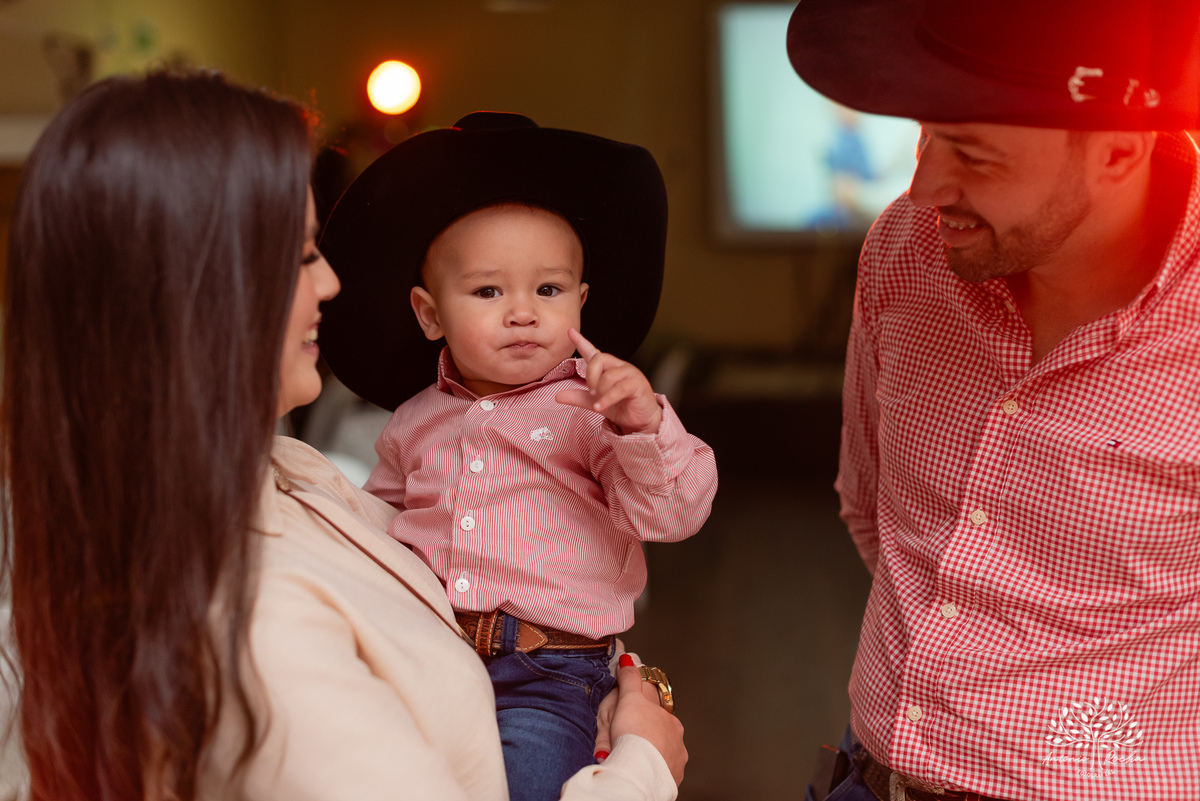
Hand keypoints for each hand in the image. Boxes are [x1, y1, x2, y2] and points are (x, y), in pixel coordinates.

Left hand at [556, 329, 662, 434]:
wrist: (641, 421)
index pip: (592, 351)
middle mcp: (618, 367)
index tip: (569, 331)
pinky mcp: (637, 384)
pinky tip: (600, 407)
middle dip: (590, 376)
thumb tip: (557, 396)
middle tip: (591, 392)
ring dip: (600, 392)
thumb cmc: (621, 407)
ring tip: (600, 402)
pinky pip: (618, 388)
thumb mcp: (595, 402)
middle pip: (598, 359)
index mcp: (608, 369)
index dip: (581, 341)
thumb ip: (578, 397)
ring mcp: (629, 373)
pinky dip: (606, 399)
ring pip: (608, 376)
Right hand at [603, 653, 686, 784]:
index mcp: (670, 721)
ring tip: (628, 757)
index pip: (657, 712)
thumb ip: (630, 678)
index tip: (628, 719)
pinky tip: (635, 771)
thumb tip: (629, 659)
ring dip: (646, 754)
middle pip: (659, 735)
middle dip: (644, 736)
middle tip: (623, 739)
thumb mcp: (629, 698)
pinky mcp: (668, 780)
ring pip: (659, 755)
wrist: (638, 770)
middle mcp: (677, 741)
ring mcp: (674, 762)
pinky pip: (656, 773)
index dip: (640, 713)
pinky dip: (647, 771)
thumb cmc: (634, 733)